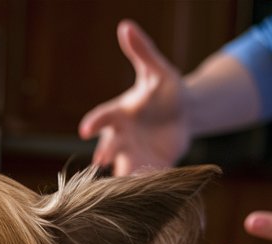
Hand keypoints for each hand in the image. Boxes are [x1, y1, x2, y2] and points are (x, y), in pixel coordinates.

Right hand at [77, 20, 189, 175]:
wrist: (185, 114)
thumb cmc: (166, 90)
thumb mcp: (157, 70)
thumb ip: (142, 52)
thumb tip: (126, 26)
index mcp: (120, 113)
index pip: (102, 118)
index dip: (94, 123)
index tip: (86, 130)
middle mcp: (122, 136)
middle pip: (109, 146)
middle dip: (106, 152)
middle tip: (102, 159)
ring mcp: (134, 153)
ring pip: (123, 167)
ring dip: (122, 174)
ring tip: (124, 183)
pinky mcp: (149, 166)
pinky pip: (145, 177)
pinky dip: (146, 183)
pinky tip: (149, 189)